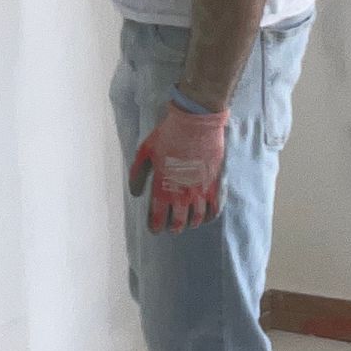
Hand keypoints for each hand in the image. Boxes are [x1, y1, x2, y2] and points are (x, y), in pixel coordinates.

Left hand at [128, 99, 228, 232]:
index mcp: (163, 188)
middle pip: (178, 224)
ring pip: (196, 220)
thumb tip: (136, 194)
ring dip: (190, 223)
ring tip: (187, 221)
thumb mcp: (145, 151)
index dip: (155, 226)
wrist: (196, 122)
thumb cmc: (168, 134)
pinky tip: (205, 215)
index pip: (158, 219)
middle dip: (172, 228)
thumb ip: (138, 174)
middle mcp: (182, 195)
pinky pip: (214, 210)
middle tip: (170, 226)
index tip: (154, 227)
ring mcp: (200, 192)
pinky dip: (209, 216)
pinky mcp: (214, 185)